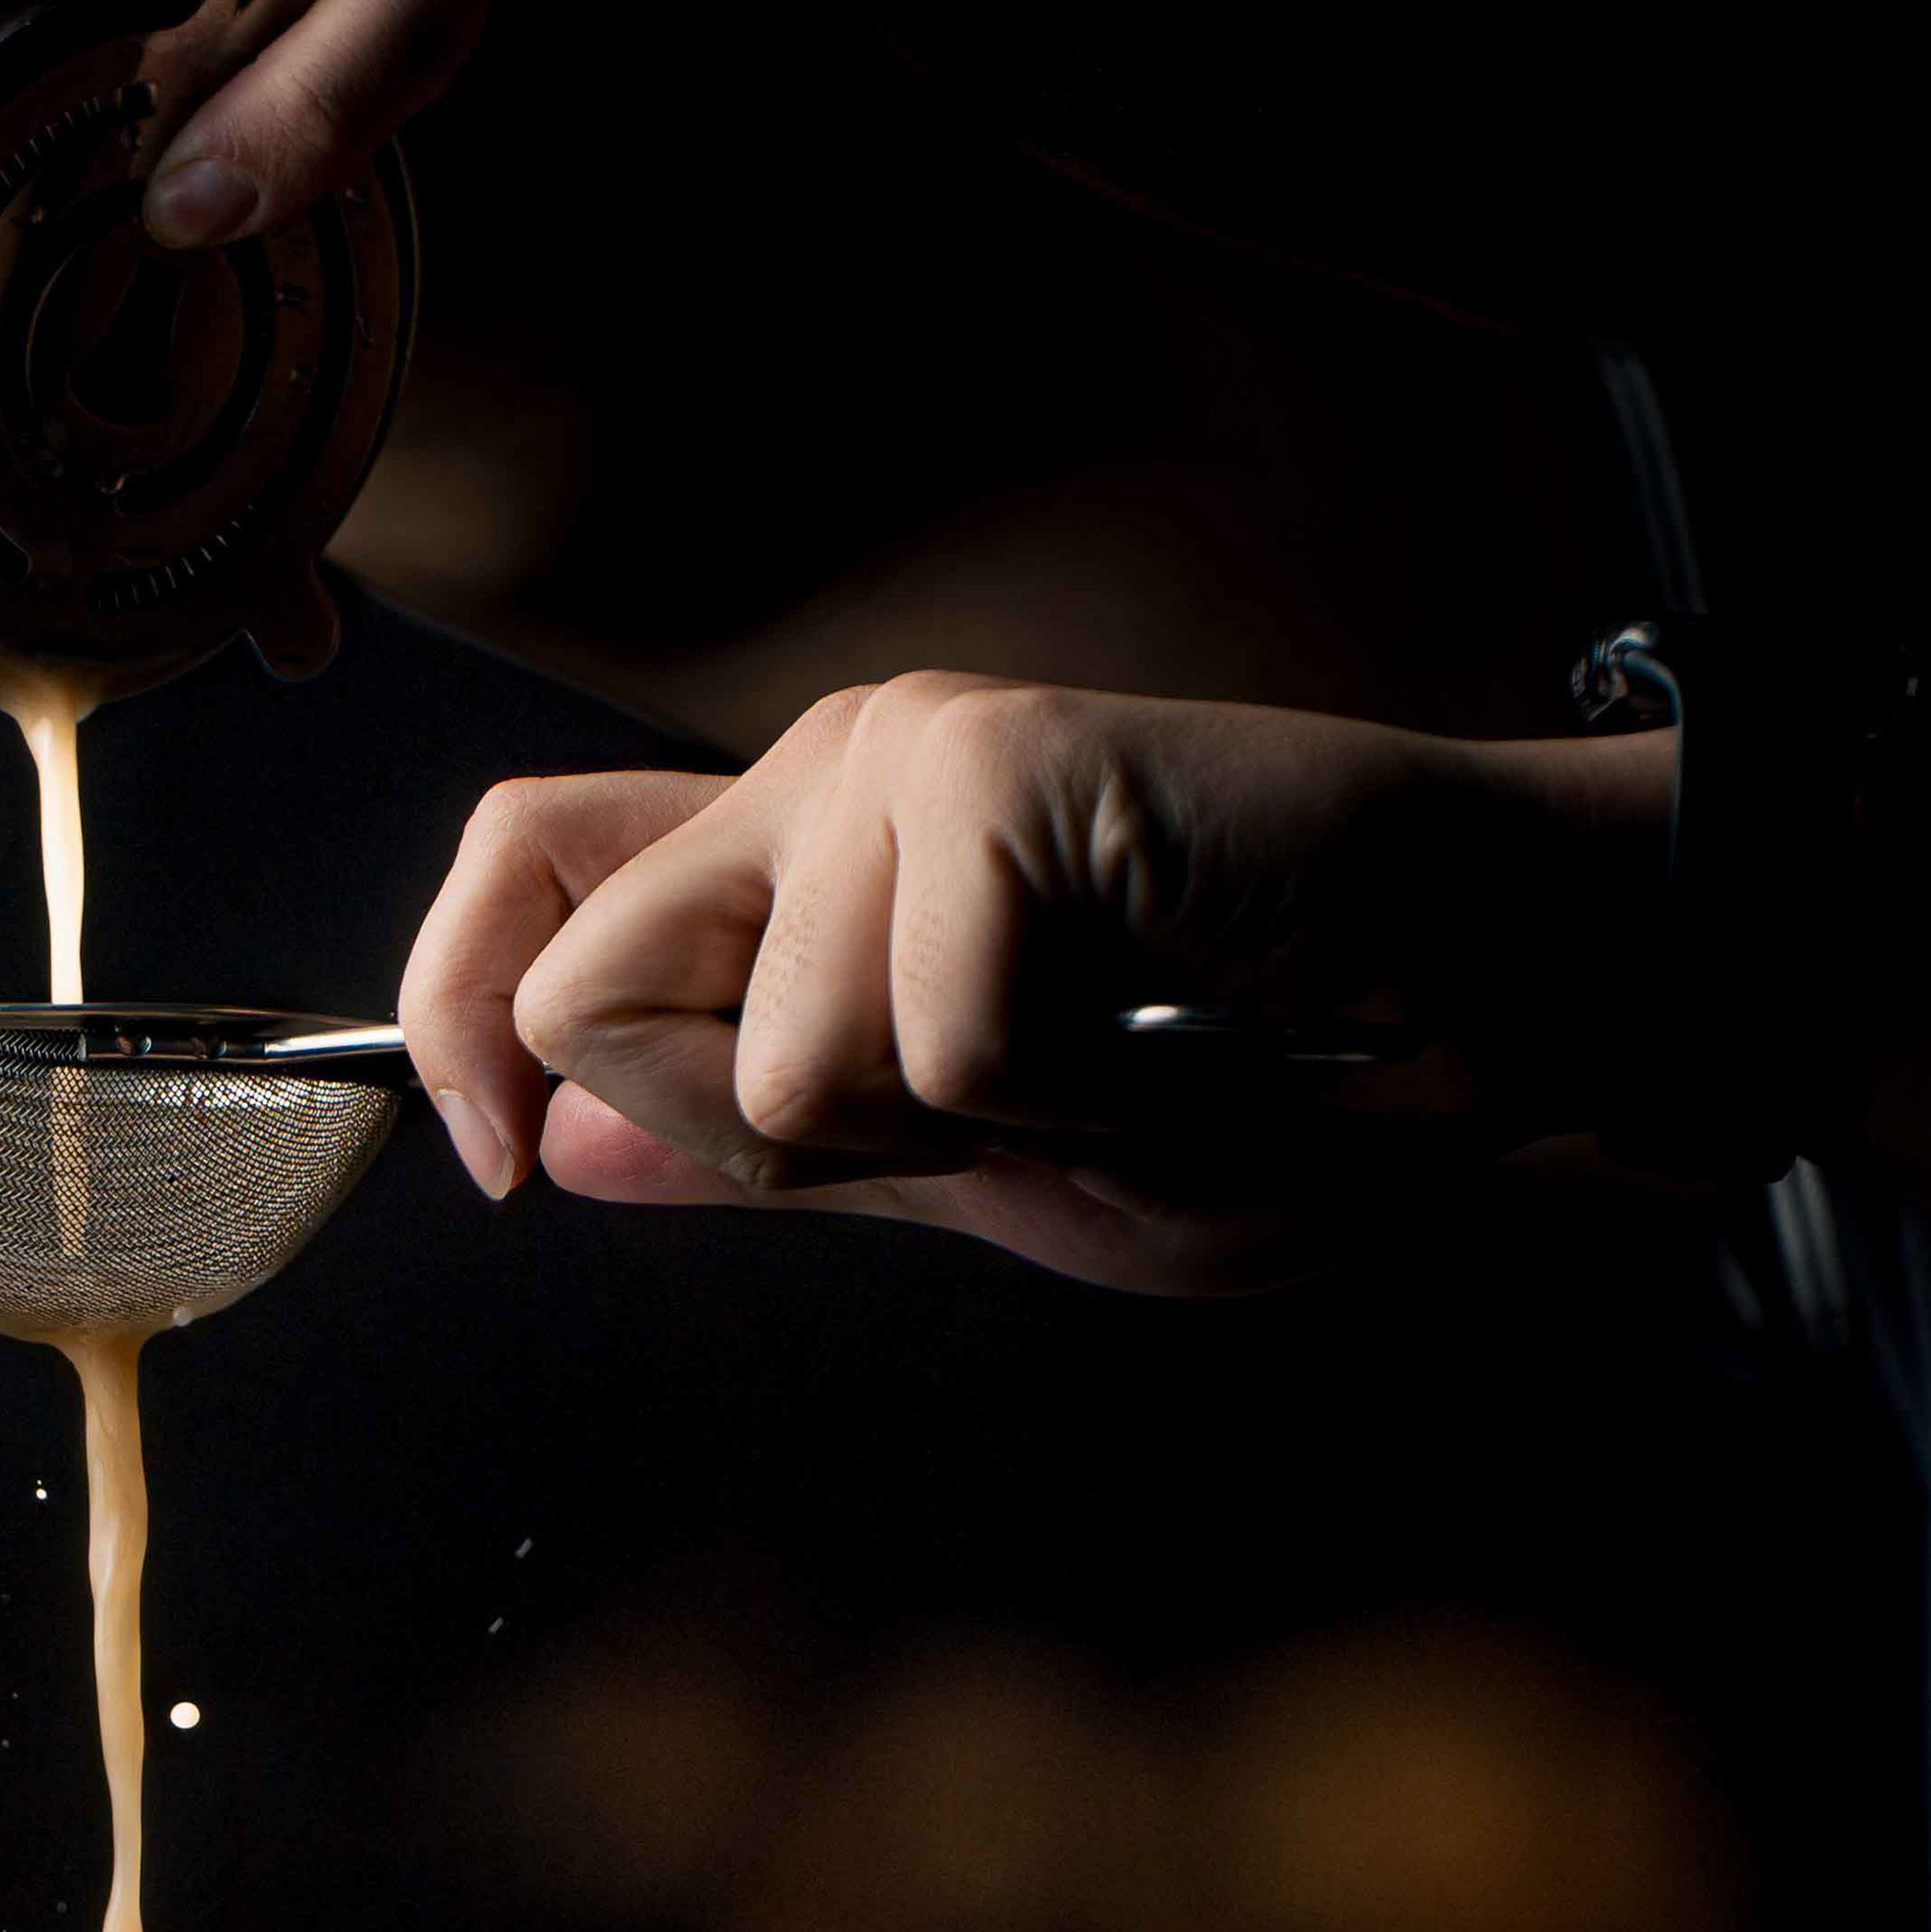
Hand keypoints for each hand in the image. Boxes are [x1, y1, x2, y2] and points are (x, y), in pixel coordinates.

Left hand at [399, 676, 1673, 1297]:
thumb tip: (558, 1138)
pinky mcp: (1000, 779)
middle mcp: (825, 782)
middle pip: (580, 996)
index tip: (502, 1167)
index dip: (445, 1025)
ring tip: (1114, 1066)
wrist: (1485, 1009)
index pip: (522, 875)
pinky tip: (1175, 1040)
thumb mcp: (974, 1165)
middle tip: (974, 1119)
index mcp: (802, 868)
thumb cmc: (1277, 1088)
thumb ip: (770, 1150)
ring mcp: (908, 764)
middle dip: (759, 1142)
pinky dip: (1070, 1104)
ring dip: (957, 1138)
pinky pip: (931, 1049)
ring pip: (773, 1066)